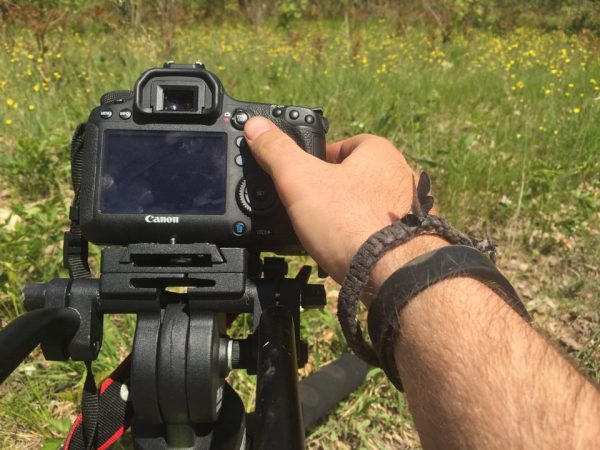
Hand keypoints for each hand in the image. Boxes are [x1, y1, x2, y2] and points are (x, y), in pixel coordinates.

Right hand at [244, 117, 447, 289]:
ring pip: (368, 208)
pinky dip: (364, 241)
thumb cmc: (352, 224)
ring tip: (326, 235)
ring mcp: (411, 209)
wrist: (396, 276)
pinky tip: (349, 253)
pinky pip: (380, 234)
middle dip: (332, 193)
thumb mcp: (300, 181)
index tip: (301, 177)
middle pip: (355, 178)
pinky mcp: (413, 239)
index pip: (341, 145)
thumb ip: (276, 151)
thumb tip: (255, 126)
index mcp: (378, 152)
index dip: (316, 160)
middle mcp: (400, 176)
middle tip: (309, 209)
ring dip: (348, 218)